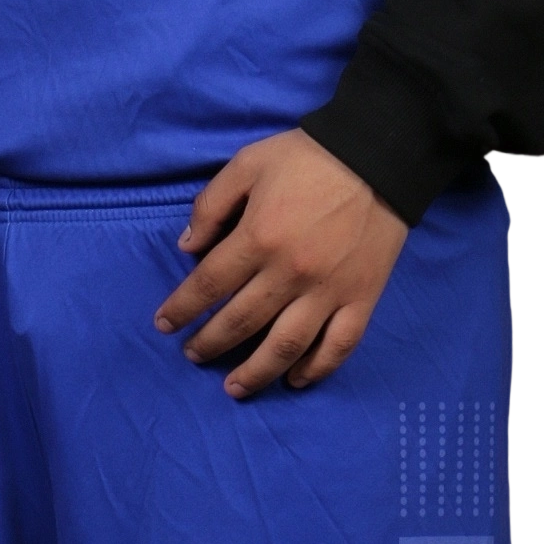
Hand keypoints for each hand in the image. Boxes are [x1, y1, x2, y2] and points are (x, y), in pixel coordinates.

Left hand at [153, 128, 407, 397]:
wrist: (379, 156)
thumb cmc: (308, 157)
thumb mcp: (248, 163)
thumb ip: (212, 204)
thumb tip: (187, 247)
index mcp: (258, 237)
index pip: (207, 285)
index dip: (181, 308)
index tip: (164, 325)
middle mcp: (289, 273)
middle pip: (240, 322)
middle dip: (209, 344)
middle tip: (192, 354)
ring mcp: (328, 291)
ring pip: (285, 347)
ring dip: (255, 372)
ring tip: (234, 387)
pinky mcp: (362, 298)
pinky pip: (338, 345)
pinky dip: (316, 369)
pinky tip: (296, 380)